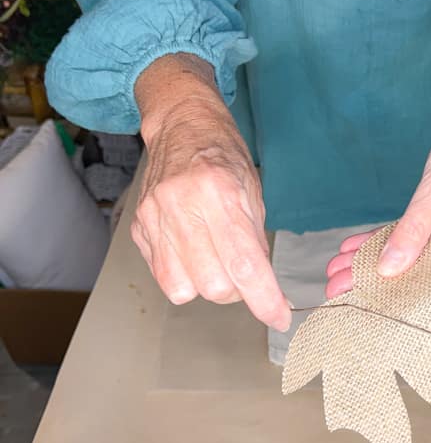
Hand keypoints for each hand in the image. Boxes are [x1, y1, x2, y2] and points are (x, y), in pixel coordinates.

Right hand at [131, 54, 290, 331]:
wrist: (181, 125)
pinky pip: (162, 276)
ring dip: (207, 286)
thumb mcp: (252, 190)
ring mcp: (154, 218)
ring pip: (184, 289)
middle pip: (213, 286)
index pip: (244, 264)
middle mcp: (181, 206)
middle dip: (236, 291)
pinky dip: (184, 276)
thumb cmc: (223, 155)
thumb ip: (254, 239)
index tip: (279, 317)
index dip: (264, 299)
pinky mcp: (138, 228)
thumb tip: (262, 287)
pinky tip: (193, 252)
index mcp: (218, 192)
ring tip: (215, 260)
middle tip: (243, 271)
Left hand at [326, 32, 430, 297]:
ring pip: (409, 251)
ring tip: (336, 269)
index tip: (354, 293)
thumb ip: (414, 230)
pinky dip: (384, 238)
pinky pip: (411, 233)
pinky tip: (354, 247)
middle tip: (334, 286)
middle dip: (373, 275)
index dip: (391, 286)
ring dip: (373, 258)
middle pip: (417, 267)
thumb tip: (390, 268)